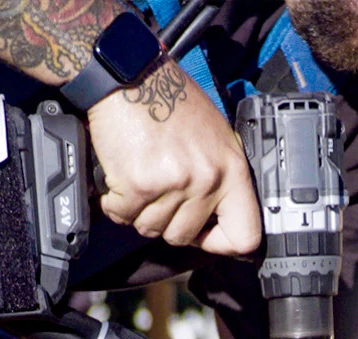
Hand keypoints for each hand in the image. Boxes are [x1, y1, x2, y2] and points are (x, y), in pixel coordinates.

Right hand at [85, 60, 260, 255]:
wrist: (132, 77)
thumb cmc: (171, 102)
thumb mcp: (215, 137)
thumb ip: (220, 178)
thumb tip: (218, 218)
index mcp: (233, 169)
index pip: (244, 236)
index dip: (219, 243)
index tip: (202, 234)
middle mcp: (207, 179)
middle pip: (183, 237)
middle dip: (164, 222)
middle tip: (156, 194)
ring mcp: (174, 183)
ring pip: (150, 228)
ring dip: (137, 211)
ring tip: (138, 179)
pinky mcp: (140, 184)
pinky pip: (122, 215)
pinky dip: (114, 202)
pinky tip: (119, 178)